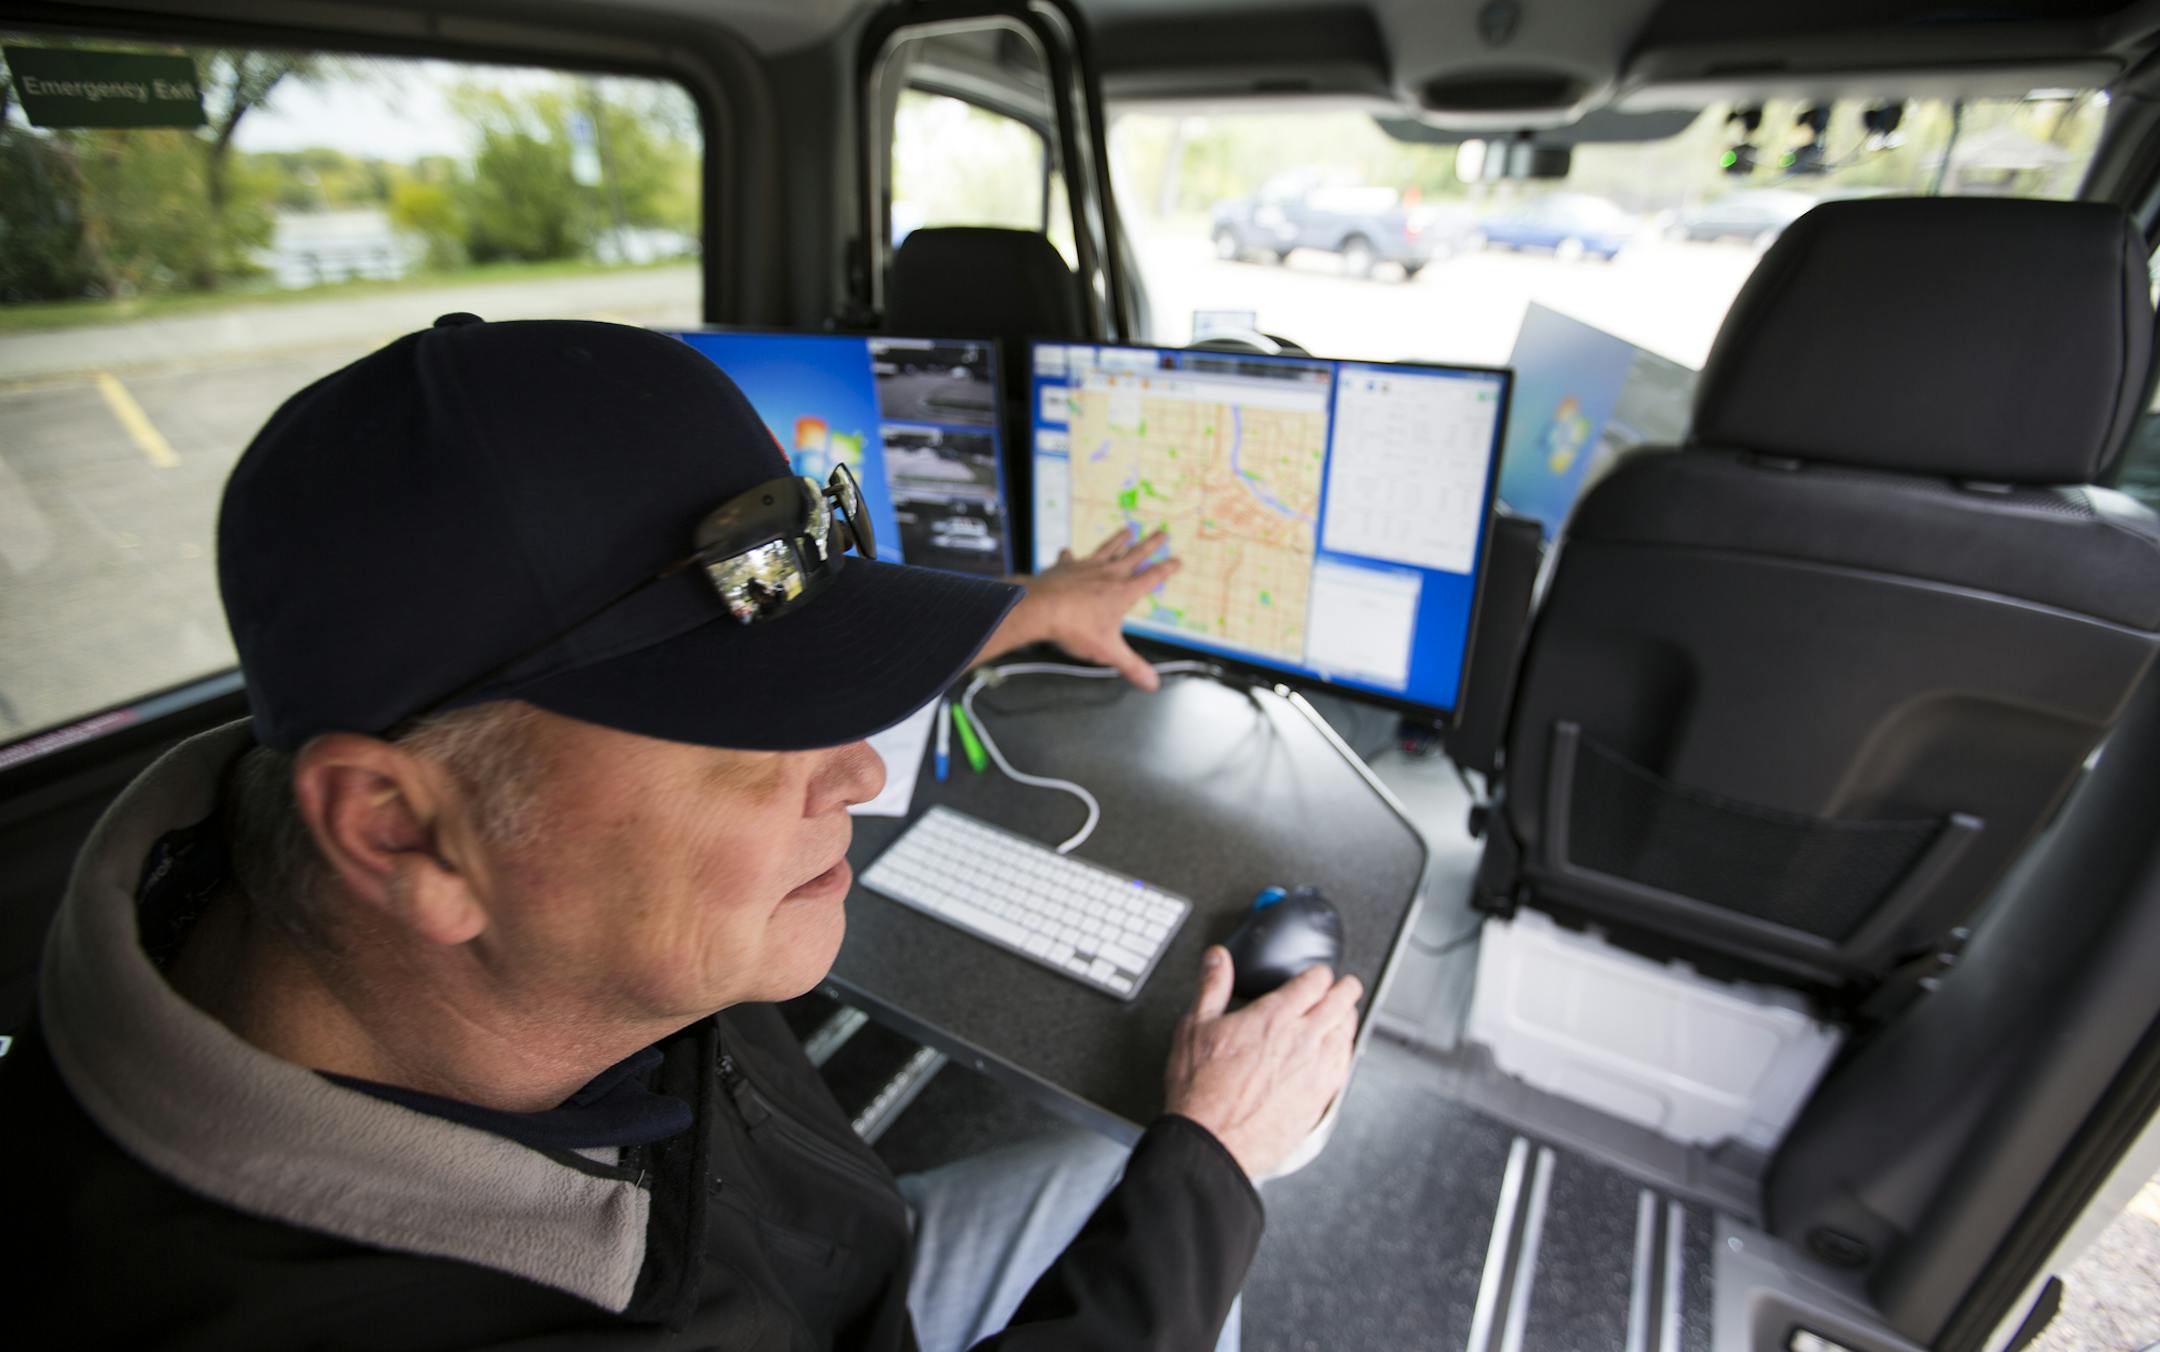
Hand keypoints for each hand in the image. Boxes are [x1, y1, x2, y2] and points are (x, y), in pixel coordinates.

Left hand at [982, 528, 1179, 688]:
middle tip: (1162, 531)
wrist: (1040, 608)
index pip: (1152, 577)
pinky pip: (1070, 558)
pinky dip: (1071, 555)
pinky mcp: (1065, 566)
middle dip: (1151, 544)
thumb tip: (1152, 684)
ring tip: (1128, 528)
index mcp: (1123, 592)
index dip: (1167, 569)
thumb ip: (1131, 667)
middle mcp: (1108, 574)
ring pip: (1108, 548)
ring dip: (1119, 539)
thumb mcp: (1107, 651)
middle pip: (1135, 555)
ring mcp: (1086, 567)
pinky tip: (1068, 550)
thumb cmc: (1075, 628)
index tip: (1178, 560)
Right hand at [1164, 945, 1361, 1178]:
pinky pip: (1344, 1066)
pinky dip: (1345, 1052)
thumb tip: (1217, 959)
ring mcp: (1315, 1071)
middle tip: (1346, 986)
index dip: (1319, 973)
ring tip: (1346, 1014)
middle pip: (1340, 1003)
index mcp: (1274, 1017)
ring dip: (1348, 1019)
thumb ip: (1212, 986)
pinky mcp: (1319, 1098)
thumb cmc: (1201, 1090)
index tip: (1318, 974)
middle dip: (1345, 990)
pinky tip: (1340, 1053)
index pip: (1314, 982)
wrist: (1212, 1141)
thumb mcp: (1195, 1027)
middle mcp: (1302, 1040)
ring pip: (1346, 1034)